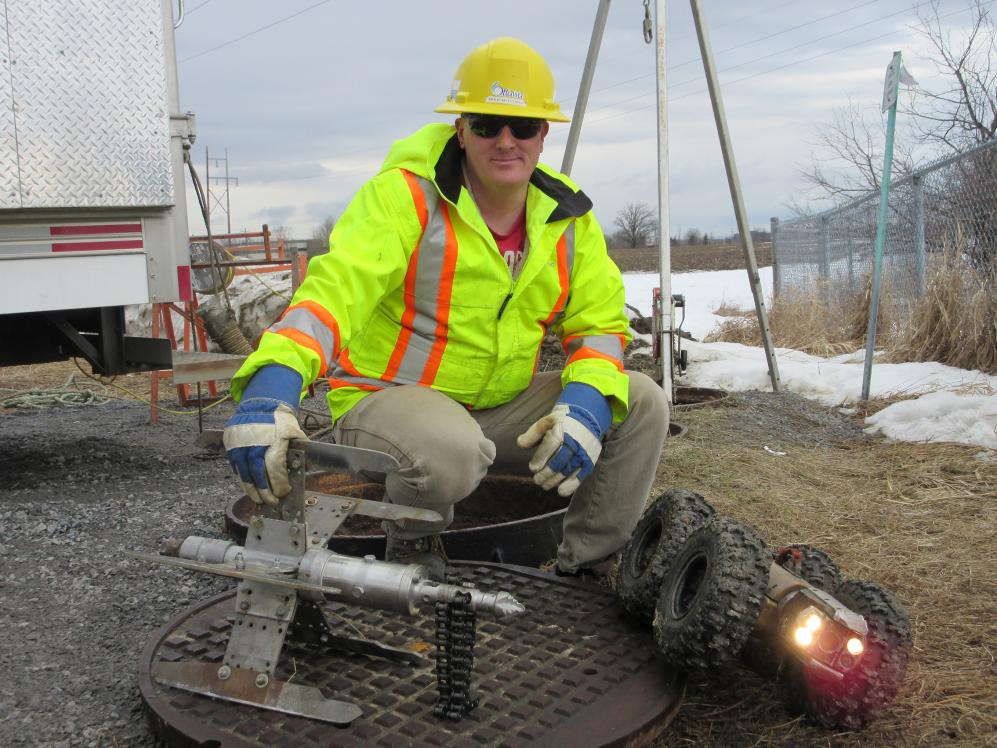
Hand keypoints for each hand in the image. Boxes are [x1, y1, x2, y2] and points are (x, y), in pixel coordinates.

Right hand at [223, 365, 304, 505]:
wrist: (260, 404)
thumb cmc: (279, 420)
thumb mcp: (294, 431)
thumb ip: (300, 448)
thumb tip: (307, 467)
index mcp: (273, 442)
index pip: (274, 469)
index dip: (279, 484)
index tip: (283, 492)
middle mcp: (255, 445)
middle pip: (257, 475)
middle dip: (264, 492)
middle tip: (270, 502)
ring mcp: (240, 445)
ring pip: (243, 473)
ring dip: (250, 489)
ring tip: (257, 499)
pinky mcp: (231, 445)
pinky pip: (235, 466)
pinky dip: (242, 477)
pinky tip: (248, 485)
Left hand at [516, 383, 610, 496]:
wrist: (587, 417)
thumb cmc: (562, 421)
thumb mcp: (547, 421)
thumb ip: (533, 433)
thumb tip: (520, 444)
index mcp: (563, 429)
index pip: (551, 445)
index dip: (541, 458)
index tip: (532, 468)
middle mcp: (576, 441)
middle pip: (560, 461)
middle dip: (546, 473)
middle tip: (537, 480)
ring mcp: (584, 452)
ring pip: (569, 470)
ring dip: (555, 480)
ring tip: (545, 485)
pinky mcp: (590, 460)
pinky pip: (581, 475)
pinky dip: (572, 485)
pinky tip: (561, 491)